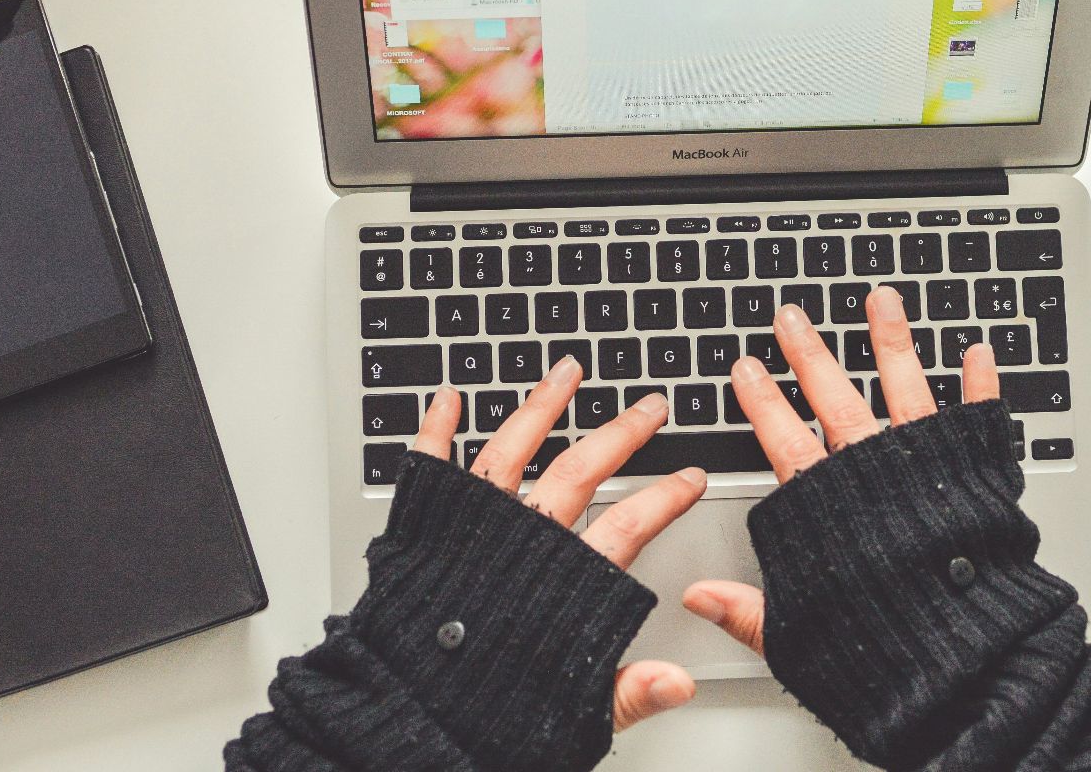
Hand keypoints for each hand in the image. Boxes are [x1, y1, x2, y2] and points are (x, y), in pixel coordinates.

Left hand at [409, 355, 706, 730]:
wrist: (401, 720)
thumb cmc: (478, 715)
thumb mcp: (571, 715)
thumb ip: (628, 693)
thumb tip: (679, 683)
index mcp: (559, 585)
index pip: (628, 527)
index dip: (665, 498)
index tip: (689, 476)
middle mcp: (517, 545)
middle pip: (580, 471)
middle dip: (620, 434)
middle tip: (648, 407)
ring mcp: (470, 530)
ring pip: (513, 450)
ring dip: (541, 406)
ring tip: (566, 371)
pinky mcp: (424, 529)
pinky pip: (430, 467)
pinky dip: (437, 428)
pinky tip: (449, 398)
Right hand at [680, 285, 1001, 654]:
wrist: (967, 665)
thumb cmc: (888, 655)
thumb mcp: (799, 638)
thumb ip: (748, 610)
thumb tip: (699, 598)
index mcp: (828, 510)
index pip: (782, 439)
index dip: (761, 401)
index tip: (747, 367)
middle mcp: (875, 476)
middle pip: (835, 398)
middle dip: (810, 353)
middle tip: (793, 317)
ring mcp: (927, 470)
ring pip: (905, 389)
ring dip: (891, 341)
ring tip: (882, 299)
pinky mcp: (977, 479)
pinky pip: (980, 421)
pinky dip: (981, 384)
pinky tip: (976, 351)